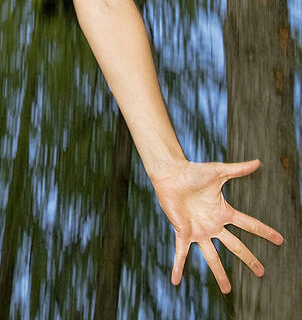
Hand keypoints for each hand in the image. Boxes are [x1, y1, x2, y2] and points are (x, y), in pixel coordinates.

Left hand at [151, 159, 283, 292]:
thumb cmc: (193, 171)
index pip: (249, 224)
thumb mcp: (218, 172)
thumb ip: (238, 169)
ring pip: (212, 257)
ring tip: (227, 290)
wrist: (170, 173)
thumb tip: (258, 162)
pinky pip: (181, 253)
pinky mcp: (183, 231)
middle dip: (249, 259)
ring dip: (219, 273)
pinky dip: (178, 266)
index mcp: (223, 212)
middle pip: (236, 246)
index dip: (265, 232)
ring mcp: (198, 230)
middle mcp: (213, 225)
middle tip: (261, 272)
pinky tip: (176, 280)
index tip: (280, 241)